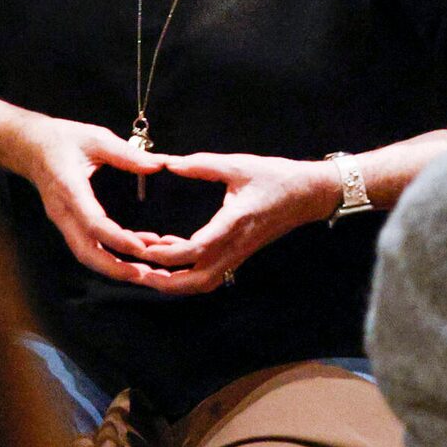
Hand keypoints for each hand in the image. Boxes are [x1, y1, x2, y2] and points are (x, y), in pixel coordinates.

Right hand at [11, 115, 188, 283]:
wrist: (27, 145)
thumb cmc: (60, 138)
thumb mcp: (95, 137)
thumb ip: (126, 153)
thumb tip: (157, 165)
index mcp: (68, 188)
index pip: (91, 222)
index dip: (116, 238)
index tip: (140, 248)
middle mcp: (63, 211)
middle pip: (85, 251)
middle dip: (115, 268)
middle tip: (145, 275)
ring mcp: (63, 219)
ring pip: (86, 253)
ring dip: (114, 266)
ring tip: (145, 272)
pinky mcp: (68, 222)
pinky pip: (87, 244)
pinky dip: (110, 253)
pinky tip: (136, 250)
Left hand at [123, 152, 345, 294]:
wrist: (310, 194)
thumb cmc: (277, 177)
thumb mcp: (239, 165)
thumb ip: (202, 164)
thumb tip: (168, 162)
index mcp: (234, 222)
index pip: (196, 249)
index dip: (166, 253)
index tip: (143, 245)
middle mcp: (236, 245)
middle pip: (196, 281)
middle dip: (163, 281)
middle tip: (136, 269)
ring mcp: (239, 254)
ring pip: (202, 284)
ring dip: (173, 283)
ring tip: (147, 267)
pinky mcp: (240, 254)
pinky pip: (209, 275)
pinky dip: (186, 274)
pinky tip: (170, 253)